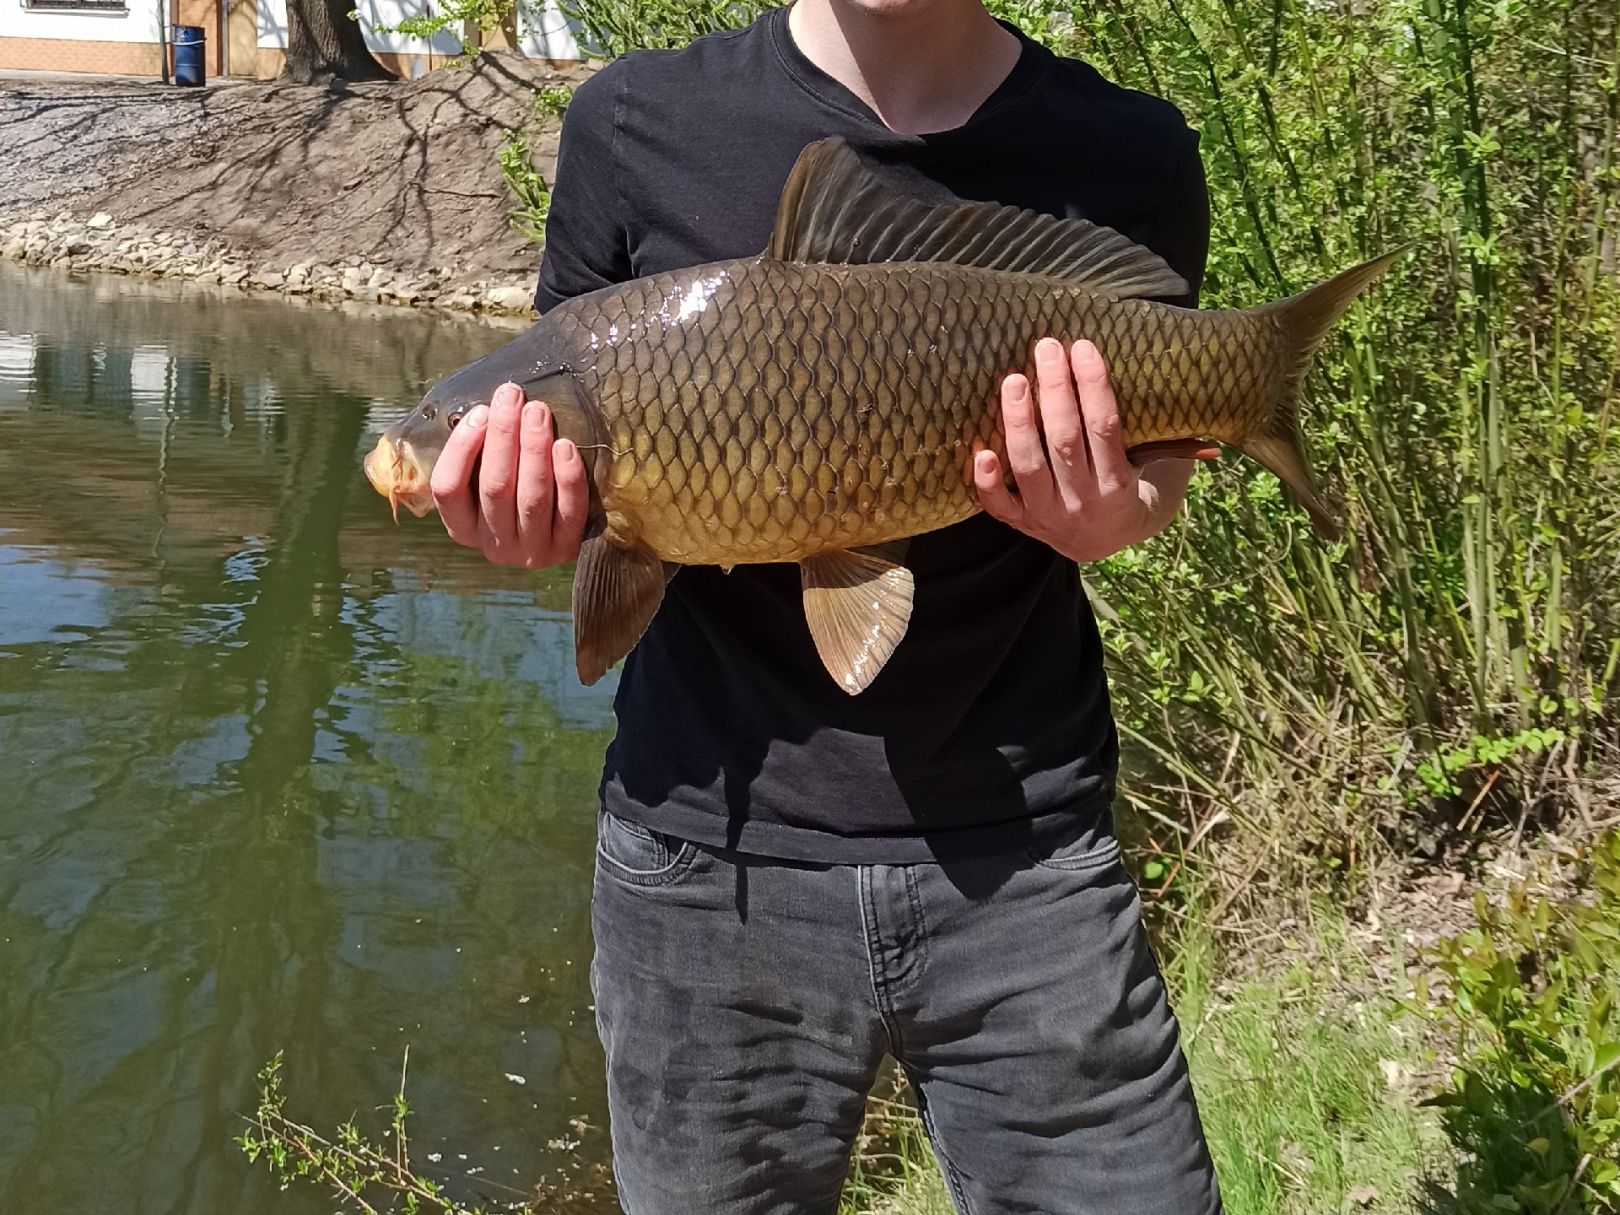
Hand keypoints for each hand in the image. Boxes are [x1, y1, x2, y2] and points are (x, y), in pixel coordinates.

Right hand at [430, 381, 589, 567]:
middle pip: (494, 487)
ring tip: (537, 412)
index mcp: (462, 527)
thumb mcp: (486, 479)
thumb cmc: (517, 491)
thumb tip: (488, 404)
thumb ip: (481, 452)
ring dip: (534, 449)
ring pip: (531, 498)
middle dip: (503, 436)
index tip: (480, 411)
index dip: (461, 448)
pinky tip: (566, 446)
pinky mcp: (567, 549)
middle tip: (513, 397)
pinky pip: (569, 511)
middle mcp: (494, 544)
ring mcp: (531, 551)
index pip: (448, 489)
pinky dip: (567, 478)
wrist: (563, 537)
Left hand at [974, 338, 1201, 562]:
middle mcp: (1082, 501)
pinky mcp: (1022, 524)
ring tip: (1012, 381)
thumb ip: (1163, 437)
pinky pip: (999, 507)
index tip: (1084, 347)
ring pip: (1028, 466)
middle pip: (1064, 441)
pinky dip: (987, 481)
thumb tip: (1189, 387)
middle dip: (1055, 391)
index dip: (1094, 386)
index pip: (1105, 428)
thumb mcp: (1149, 465)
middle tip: (1046, 348)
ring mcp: (1048, 515)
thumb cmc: (1126, 484)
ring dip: (1018, 422)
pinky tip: (979, 451)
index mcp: (1118, 484)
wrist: (1104, 541)